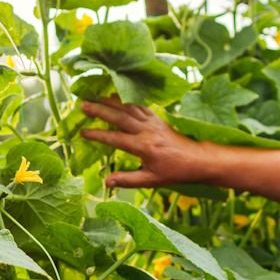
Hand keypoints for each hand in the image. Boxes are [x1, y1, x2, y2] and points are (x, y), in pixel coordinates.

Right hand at [80, 96, 206, 188]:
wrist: (195, 159)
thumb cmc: (173, 172)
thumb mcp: (150, 180)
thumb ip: (128, 180)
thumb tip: (106, 183)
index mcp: (143, 147)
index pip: (115, 139)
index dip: (98, 134)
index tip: (83, 132)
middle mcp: (146, 131)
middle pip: (120, 117)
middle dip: (100, 110)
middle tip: (83, 104)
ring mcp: (152, 123)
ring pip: (129, 109)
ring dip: (111, 102)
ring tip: (95, 96)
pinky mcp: (157, 119)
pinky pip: (140, 107)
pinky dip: (127, 101)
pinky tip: (117, 97)